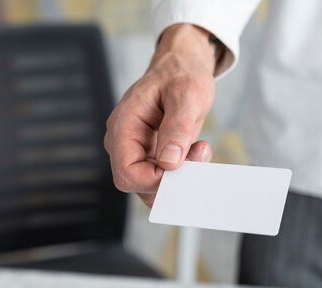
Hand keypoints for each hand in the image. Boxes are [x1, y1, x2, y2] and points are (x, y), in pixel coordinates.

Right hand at [104, 24, 216, 206]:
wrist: (181, 68)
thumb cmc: (181, 75)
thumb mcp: (186, 94)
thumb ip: (177, 128)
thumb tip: (170, 162)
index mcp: (123, 126)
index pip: (127, 173)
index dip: (154, 179)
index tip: (181, 165)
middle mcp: (123, 143)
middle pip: (136, 183)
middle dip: (170, 179)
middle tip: (197, 154)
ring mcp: (135, 151)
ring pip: (150, 186)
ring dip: (179, 177)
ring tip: (198, 149)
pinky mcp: (149, 156)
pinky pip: (161, 179)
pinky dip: (182, 174)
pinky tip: (195, 152)